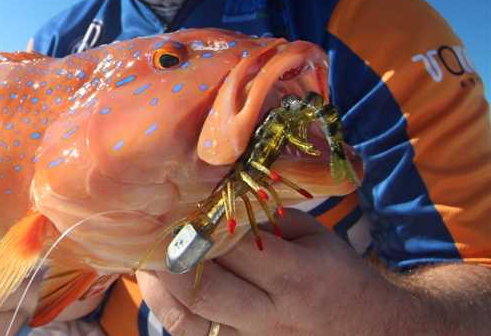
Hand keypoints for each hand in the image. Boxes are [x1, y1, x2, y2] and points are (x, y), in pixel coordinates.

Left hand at [136, 209, 400, 335]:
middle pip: (204, 290)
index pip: (234, 248)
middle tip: (146, 234)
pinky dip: (171, 313)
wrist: (376, 334)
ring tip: (146, 262)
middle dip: (168, 260)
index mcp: (298, 277)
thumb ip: (266, 222)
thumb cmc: (339, 277)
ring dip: (159, 290)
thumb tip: (212, 200)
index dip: (197, 226)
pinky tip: (161, 291)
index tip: (174, 207)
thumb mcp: (314, 237)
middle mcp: (274, 318)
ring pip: (189, 323)